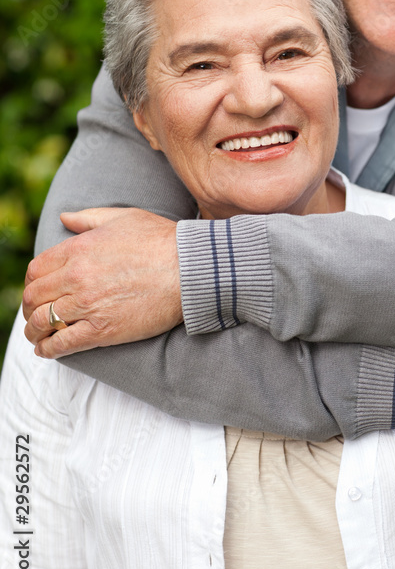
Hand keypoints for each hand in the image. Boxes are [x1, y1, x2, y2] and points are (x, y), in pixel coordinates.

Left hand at [23, 207, 182, 357]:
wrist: (190, 268)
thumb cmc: (160, 240)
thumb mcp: (123, 218)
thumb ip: (88, 218)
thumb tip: (64, 217)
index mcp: (78, 249)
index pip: (36, 270)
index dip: (31, 283)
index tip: (37, 290)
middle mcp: (76, 277)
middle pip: (34, 296)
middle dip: (29, 307)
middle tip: (35, 313)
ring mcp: (87, 305)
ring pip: (42, 322)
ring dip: (34, 331)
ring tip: (37, 335)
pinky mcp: (102, 330)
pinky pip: (62, 343)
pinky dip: (49, 349)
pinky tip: (47, 350)